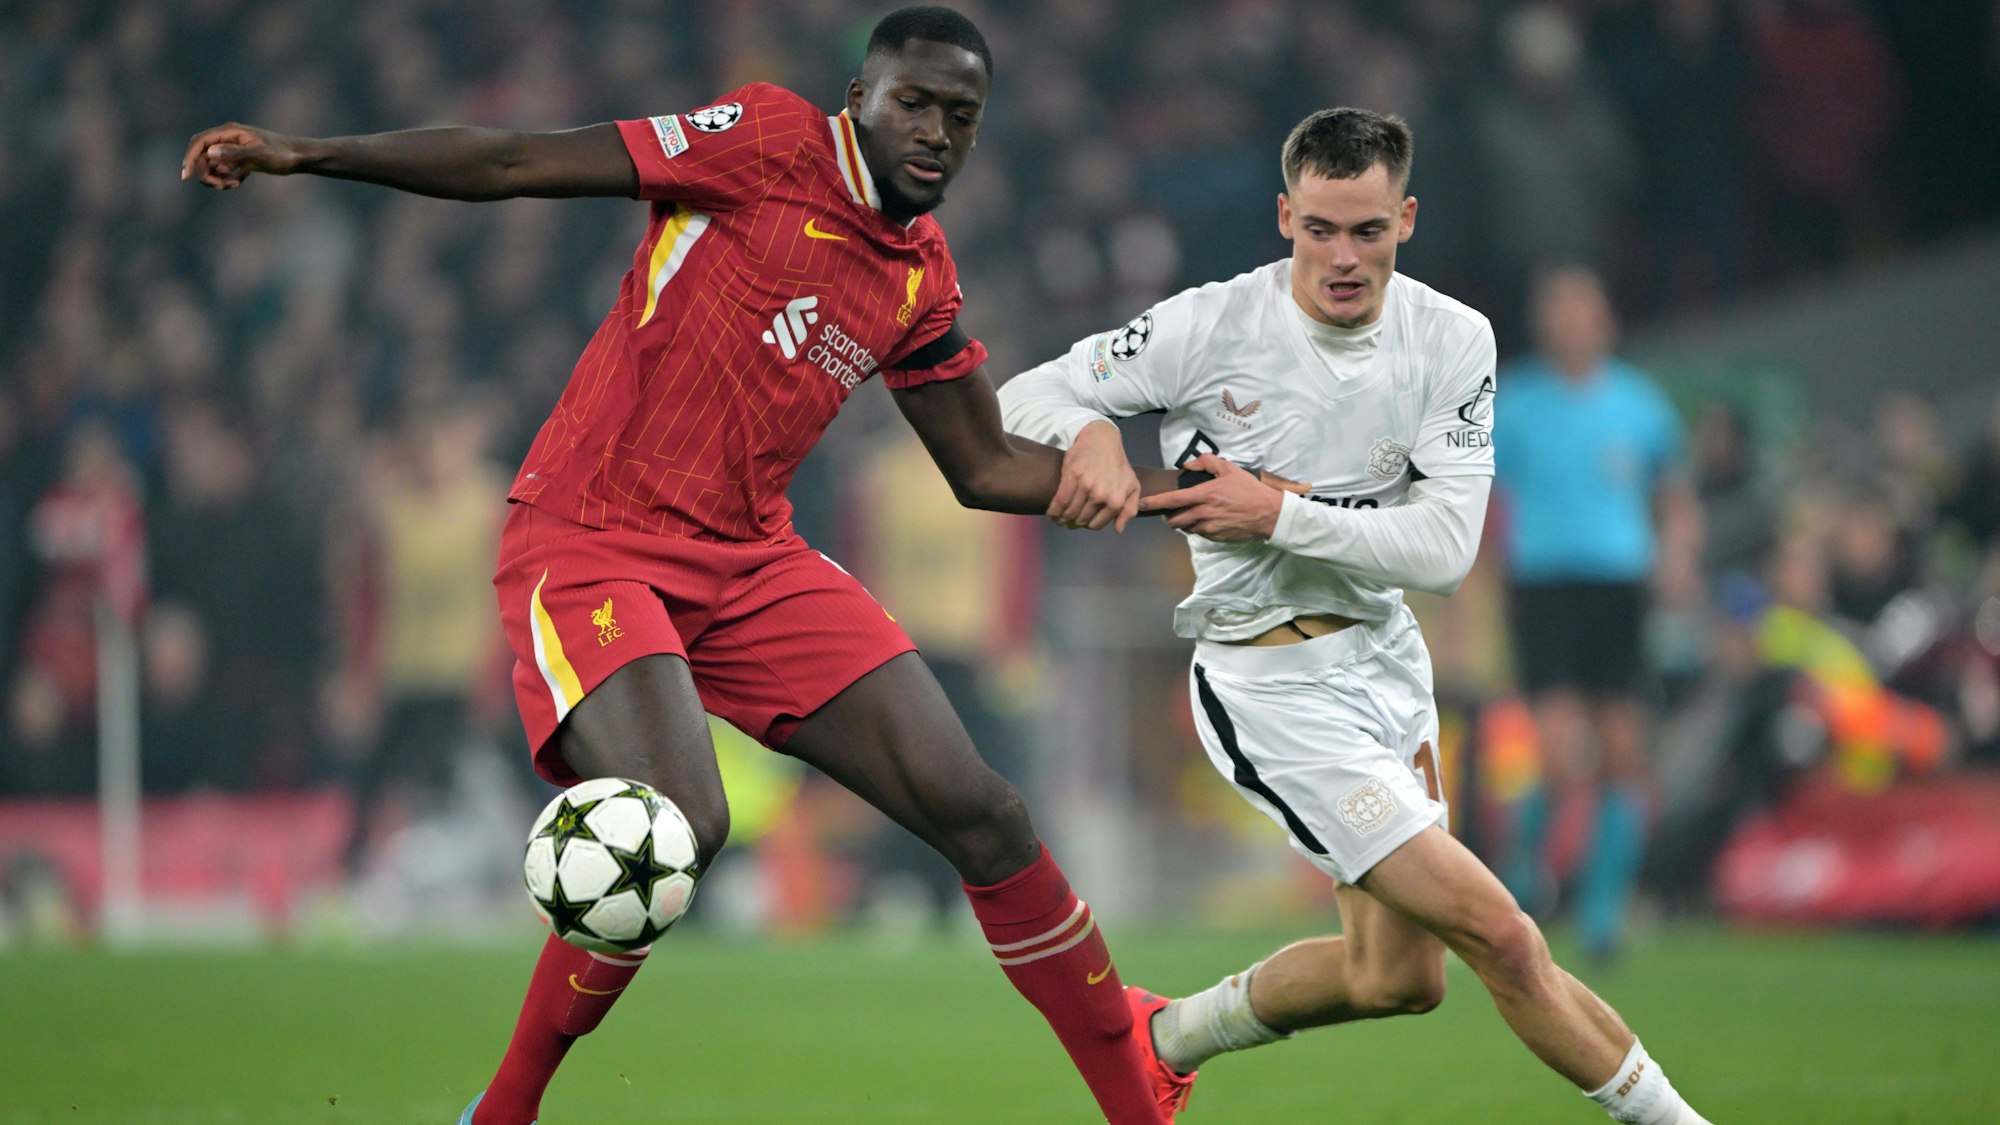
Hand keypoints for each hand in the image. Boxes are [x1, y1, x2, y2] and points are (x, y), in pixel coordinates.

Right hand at [181, 123, 304, 188]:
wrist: (299, 157)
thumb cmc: (282, 153)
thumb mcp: (259, 154)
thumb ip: (235, 153)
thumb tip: (209, 153)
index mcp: (230, 132)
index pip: (200, 142)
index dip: (190, 158)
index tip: (186, 176)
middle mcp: (228, 139)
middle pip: (203, 156)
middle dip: (206, 173)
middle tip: (221, 186)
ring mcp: (233, 150)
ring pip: (213, 165)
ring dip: (217, 178)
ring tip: (234, 184)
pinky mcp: (240, 160)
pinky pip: (224, 171)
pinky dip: (227, 179)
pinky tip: (239, 182)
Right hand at [1048, 420, 1139, 531]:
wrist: (1102, 441)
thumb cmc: (1118, 466)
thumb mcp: (1132, 487)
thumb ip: (1129, 510)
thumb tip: (1117, 530)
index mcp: (1116, 501)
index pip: (1096, 524)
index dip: (1087, 525)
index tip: (1082, 522)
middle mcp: (1101, 495)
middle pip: (1081, 520)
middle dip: (1074, 522)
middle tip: (1069, 519)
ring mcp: (1086, 486)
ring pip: (1069, 512)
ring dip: (1062, 519)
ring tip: (1059, 518)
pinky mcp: (1072, 476)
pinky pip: (1060, 501)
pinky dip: (1053, 511)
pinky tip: (1052, 514)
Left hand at [1138, 454, 1310, 541]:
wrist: (1268, 513)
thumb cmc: (1248, 489)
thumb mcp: (1229, 469)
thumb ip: (1205, 463)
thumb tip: (1187, 466)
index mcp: (1204, 495)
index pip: (1171, 501)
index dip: (1154, 503)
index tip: (1141, 504)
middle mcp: (1203, 514)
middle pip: (1173, 520)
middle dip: (1168, 516)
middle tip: (1171, 510)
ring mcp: (1209, 528)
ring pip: (1185, 528)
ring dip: (1184, 522)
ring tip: (1191, 514)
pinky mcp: (1216, 538)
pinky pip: (1199, 534)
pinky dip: (1198, 527)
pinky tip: (1208, 520)